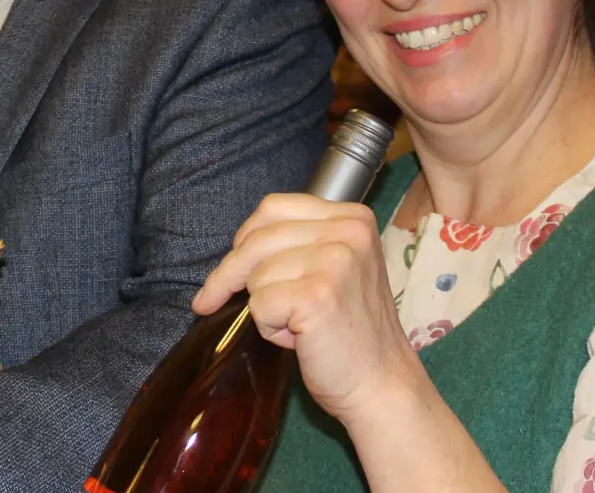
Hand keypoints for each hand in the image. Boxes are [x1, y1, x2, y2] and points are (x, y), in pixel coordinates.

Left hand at [193, 193, 421, 420]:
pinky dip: (269, 328)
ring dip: (264, 307)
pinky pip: (259, 304)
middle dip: (228, 274)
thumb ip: (297, 247)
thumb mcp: (334, 270)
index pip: (273, 208)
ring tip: (299, 326)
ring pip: (256, 274)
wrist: (382, 385)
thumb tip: (234, 251)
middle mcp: (348, 232)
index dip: (244, 238)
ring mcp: (335, 262)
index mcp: (352, 218)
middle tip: (211, 300)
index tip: (230, 264)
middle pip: (258, 238)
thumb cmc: (351, 333)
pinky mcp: (317, 295)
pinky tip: (299, 338)